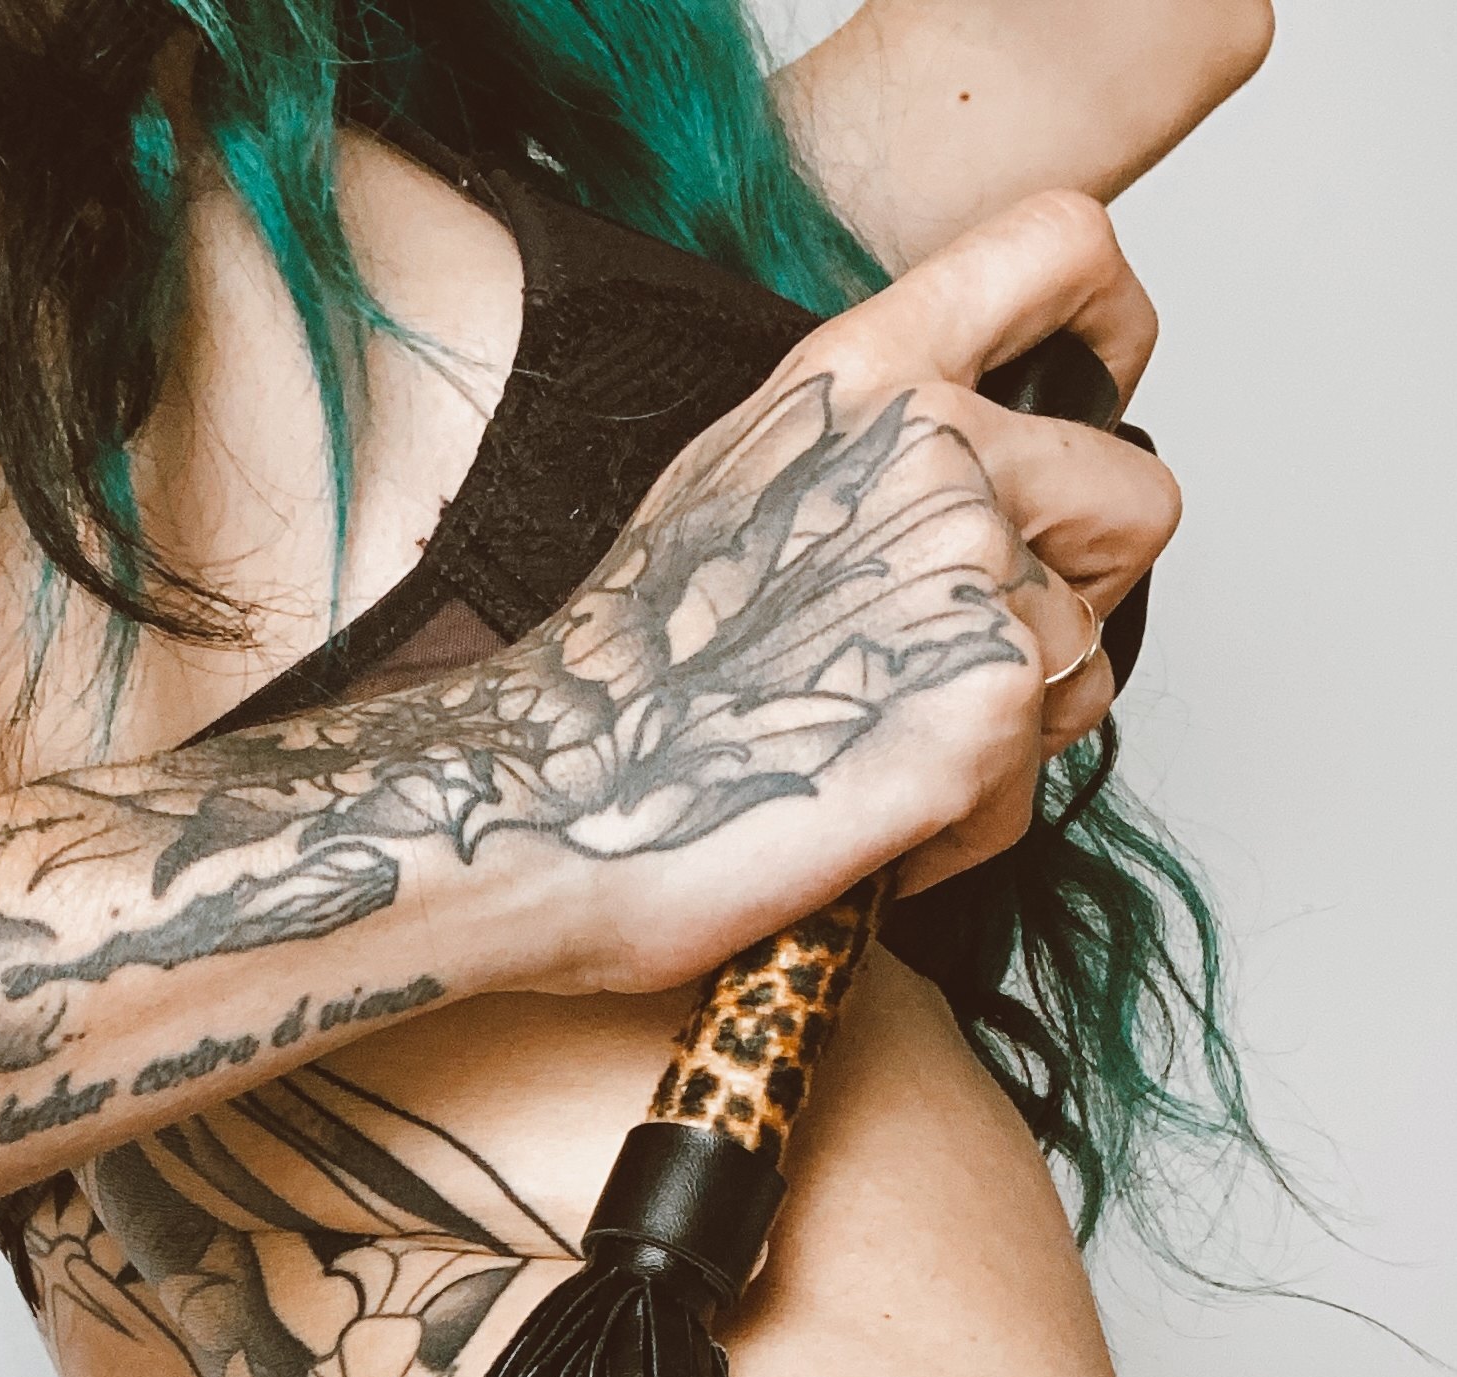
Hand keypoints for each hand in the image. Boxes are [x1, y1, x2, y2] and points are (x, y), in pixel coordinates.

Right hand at [487, 189, 1178, 995]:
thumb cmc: (615, 688)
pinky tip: (859, 819)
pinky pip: (1036, 779)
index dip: (1110, 333)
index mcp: (866, 372)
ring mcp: (965, 567)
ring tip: (871, 751)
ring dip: (1005, 733)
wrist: (542, 806)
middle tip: (944, 667)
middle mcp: (931, 445)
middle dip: (1072, 601)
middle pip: (1133, 505)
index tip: (1097, 395)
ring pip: (1085, 662)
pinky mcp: (986, 695)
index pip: (1064, 252)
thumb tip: (967, 479)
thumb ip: (865, 449)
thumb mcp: (731, 488)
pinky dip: (962, 824)